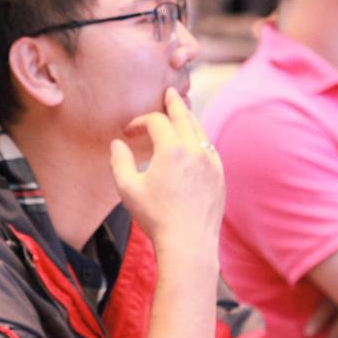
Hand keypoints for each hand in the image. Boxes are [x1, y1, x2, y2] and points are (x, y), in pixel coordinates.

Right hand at [110, 88, 224, 262]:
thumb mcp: (127, 189)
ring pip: (200, 131)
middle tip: (169, 93)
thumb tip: (118, 144)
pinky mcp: (219, 176)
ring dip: (188, 119)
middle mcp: (195, 150)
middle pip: (184, 116)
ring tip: (182, 114)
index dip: (140, 121)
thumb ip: (119, 161)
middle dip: (174, 104)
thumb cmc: (155, 218)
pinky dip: (199, 139)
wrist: (189, 243)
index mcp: (171, 149)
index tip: (128, 133)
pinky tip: (194, 144)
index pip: (156, 121)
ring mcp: (211, 162)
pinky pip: (209, 149)